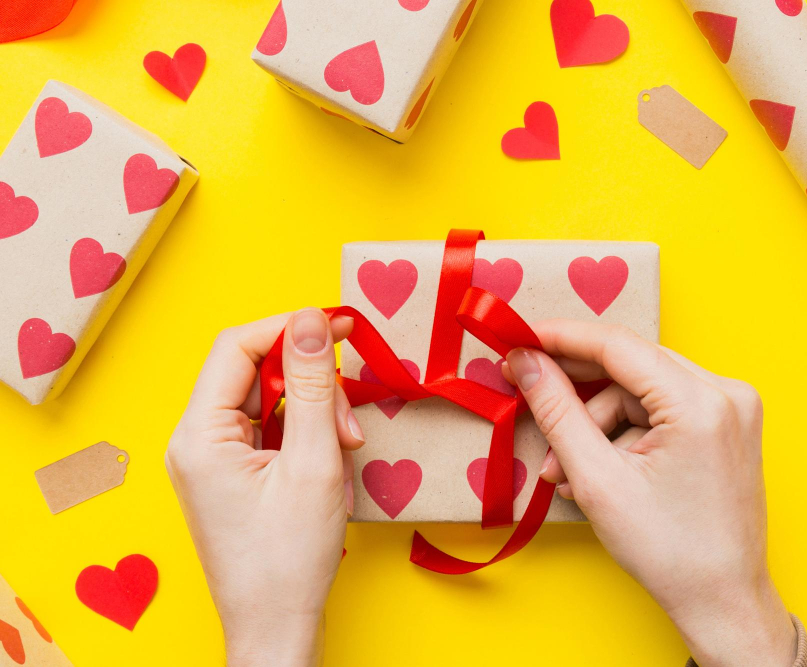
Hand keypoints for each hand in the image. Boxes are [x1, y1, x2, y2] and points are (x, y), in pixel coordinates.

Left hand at [166, 309, 363, 665]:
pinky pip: (273, 431)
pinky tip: (329, 466)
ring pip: (271, 402)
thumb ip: (315, 386)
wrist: (276, 628)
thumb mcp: (313, 464)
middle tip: (350, 416)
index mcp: (199, 435)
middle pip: (257, 373)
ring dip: (316, 414)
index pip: (237, 346)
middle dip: (312, 384)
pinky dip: (308, 438)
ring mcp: (214, 459)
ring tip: (344, 451)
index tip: (338, 323)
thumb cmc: (287, 561)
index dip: (289, 327)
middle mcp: (197, 441)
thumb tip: (313, 321)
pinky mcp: (234, 474)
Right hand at [503, 320, 796, 666]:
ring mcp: (732, 408)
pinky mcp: (726, 425)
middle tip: (534, 411)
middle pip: (630, 368)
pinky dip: (625, 435)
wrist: (723, 601)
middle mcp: (727, 393)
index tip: (520, 339)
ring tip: (570, 473)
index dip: (562, 339)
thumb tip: (526, 363)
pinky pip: (661, 410)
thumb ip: (556, 411)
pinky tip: (602, 472)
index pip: (618, 345)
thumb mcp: (597, 479)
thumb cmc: (670, 552)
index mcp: (702, 402)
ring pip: (641, 392)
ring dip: (598, 427)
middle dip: (578, 399)